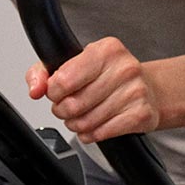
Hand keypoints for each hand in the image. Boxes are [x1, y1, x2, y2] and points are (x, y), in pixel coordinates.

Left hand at [26, 37, 162, 142]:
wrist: (149, 88)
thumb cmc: (107, 76)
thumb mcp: (74, 63)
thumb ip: (43, 72)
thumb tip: (35, 89)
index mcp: (107, 50)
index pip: (63, 80)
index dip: (53, 92)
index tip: (59, 91)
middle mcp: (125, 68)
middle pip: (72, 105)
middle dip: (63, 111)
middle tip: (69, 106)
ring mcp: (136, 91)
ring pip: (86, 122)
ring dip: (77, 124)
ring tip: (83, 116)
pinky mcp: (142, 114)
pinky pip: (102, 133)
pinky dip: (92, 134)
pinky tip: (97, 125)